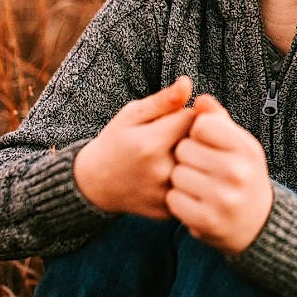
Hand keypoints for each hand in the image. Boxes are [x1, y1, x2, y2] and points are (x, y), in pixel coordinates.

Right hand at [73, 76, 194, 218]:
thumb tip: (188, 83)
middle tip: (175, 140)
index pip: (194, 119)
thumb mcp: (132, 115)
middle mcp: (161, 171)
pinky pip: (195, 190)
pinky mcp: (169, 212)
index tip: (175, 119)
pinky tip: (174, 176)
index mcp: (151, 143)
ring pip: (201, 169)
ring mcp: (165, 195)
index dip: (188, 116)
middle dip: (194, 138)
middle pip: (202, 145)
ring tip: (174, 157)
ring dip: (196, 161)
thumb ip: (163, 100)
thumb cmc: (116, 142)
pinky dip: (190, 182)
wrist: (94, 184)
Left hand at [166, 94, 272, 253]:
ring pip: (176, 175)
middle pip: (184, 149)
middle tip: (199, 166)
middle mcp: (238, 172)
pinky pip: (173, 200)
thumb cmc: (240, 173)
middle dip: (186, 156)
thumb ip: (217, 119)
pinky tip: (192, 201)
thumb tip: (200, 99)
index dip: (196, 132)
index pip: (202, 124)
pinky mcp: (208, 221)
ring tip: (196, 184)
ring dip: (180, 179)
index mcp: (246, 148)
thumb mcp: (238, 144)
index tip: (204, 142)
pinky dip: (178, 200)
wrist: (256, 222)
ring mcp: (224, 199)